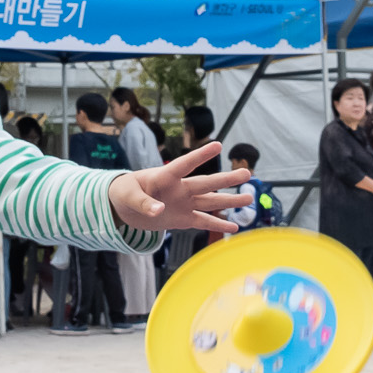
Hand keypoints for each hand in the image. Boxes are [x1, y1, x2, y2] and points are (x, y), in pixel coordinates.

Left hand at [110, 143, 245, 234]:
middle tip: (247, 173)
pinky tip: (234, 226)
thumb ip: (143, 203)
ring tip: (249, 198)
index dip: (200, 155)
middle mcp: (179, 189)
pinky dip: (217, 224)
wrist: (124, 206)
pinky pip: (203, 221)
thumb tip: (158, 211)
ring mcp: (183, 204)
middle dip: (226, 180)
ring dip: (229, 201)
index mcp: (165, 176)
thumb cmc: (125, 192)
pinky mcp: (182, 219)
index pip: (185, 164)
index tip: (218, 145)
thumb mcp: (128, 196)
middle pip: (205, 184)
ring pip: (210, 201)